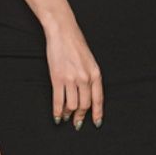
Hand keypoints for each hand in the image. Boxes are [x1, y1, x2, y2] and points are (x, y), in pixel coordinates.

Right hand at [44, 14, 103, 129]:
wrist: (62, 31)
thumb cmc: (76, 44)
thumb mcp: (90, 60)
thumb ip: (90, 76)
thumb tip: (87, 93)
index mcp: (95, 73)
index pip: (98, 99)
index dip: (97, 113)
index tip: (96, 123)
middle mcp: (85, 78)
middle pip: (84, 105)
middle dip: (80, 116)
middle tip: (77, 122)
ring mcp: (71, 79)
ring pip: (72, 105)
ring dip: (68, 114)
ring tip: (66, 117)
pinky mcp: (57, 78)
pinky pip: (58, 101)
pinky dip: (57, 111)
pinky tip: (57, 116)